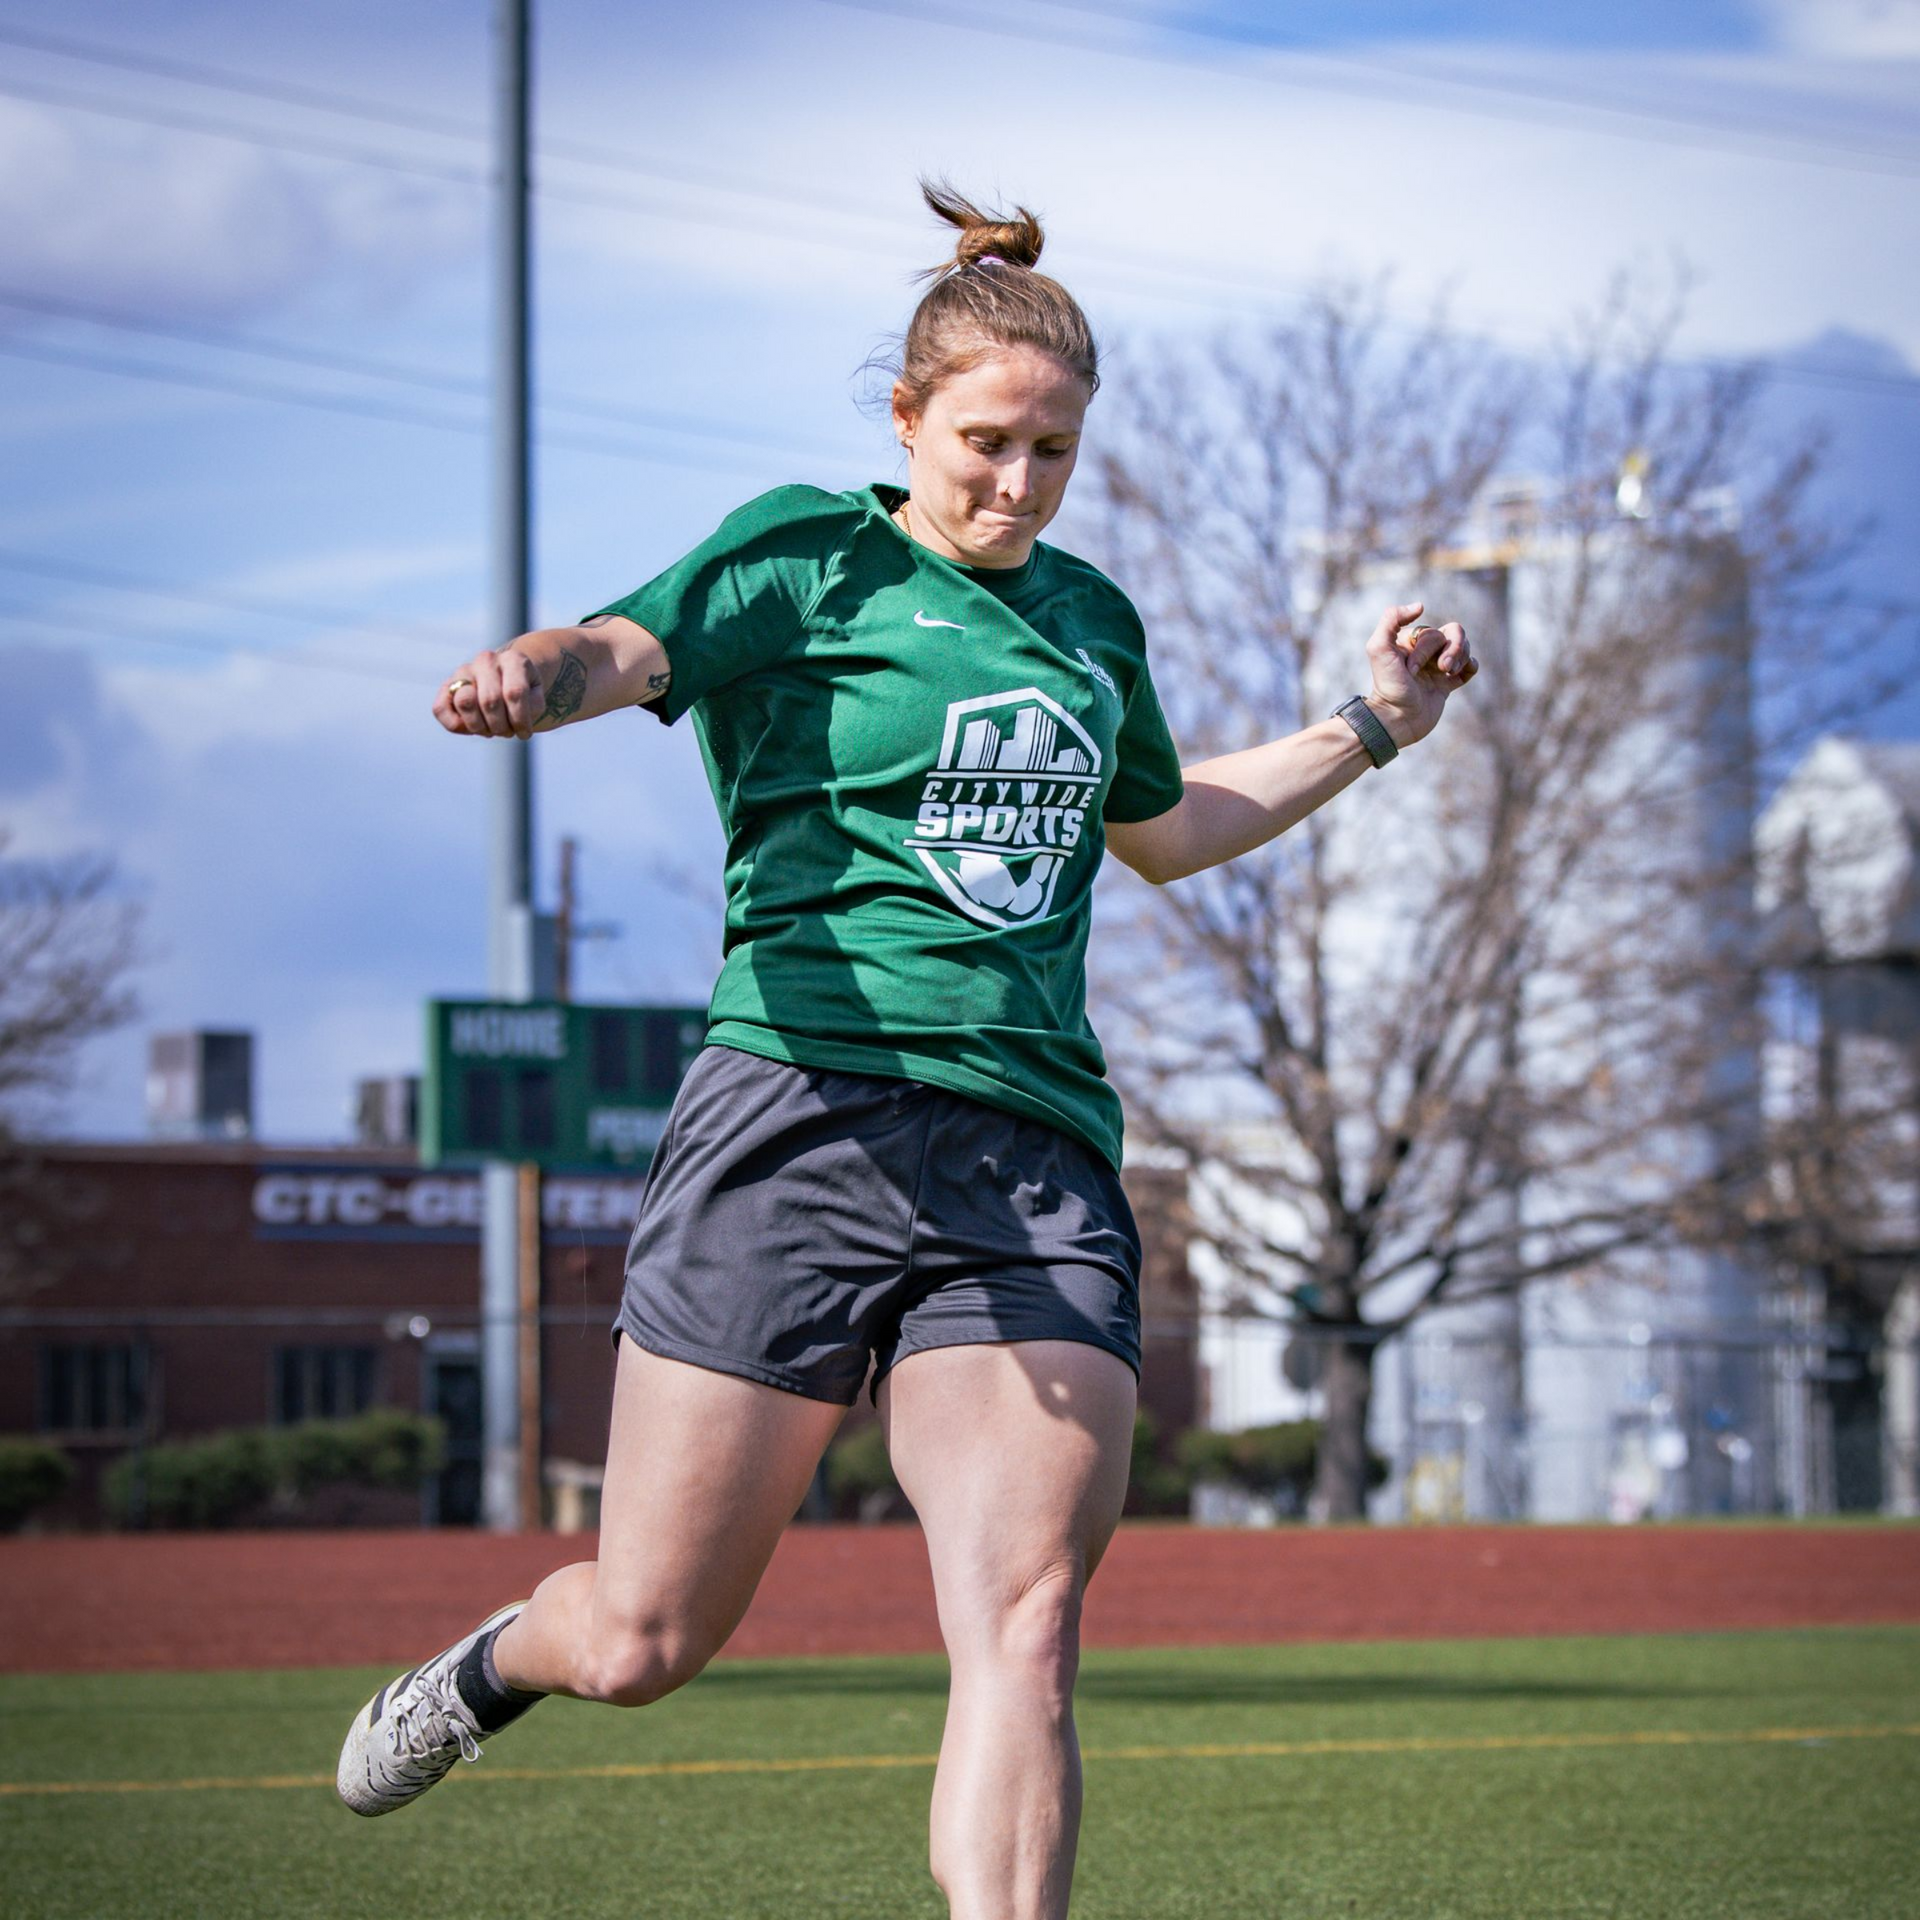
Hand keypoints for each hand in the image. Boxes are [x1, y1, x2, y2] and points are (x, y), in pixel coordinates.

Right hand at [433, 648, 547, 739]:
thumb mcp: (536, 700)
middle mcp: (486, 660)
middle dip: (500, 726)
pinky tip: (472, 728)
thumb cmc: (523, 695)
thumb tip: (509, 703)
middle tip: (507, 731)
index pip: (514, 693)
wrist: (508, 679)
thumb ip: (532, 706)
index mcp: (513, 660)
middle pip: (489, 701)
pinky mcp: (446, 686)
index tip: (525, 733)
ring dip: (480, 727)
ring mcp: (464, 671)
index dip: (520, 720)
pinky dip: (456, 726)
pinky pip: (440, 709)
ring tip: (491, 729)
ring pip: (464, 702)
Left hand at [1361, 601, 1476, 749]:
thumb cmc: (1388, 685)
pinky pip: (1470, 666)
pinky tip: (1462, 673)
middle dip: (1453, 649)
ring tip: (1447, 674)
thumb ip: (1391, 619)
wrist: (1397, 719)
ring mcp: (1437, 668)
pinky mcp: (1447, 684)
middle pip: (1454, 634)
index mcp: (1410, 642)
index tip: (1410, 669)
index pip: (1432, 632)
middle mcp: (1424, 653)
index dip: (1425, 648)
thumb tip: (1421, 606)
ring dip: (1461, 658)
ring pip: (1464, 648)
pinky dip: (1471, 666)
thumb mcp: (1379, 648)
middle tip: (1442, 668)